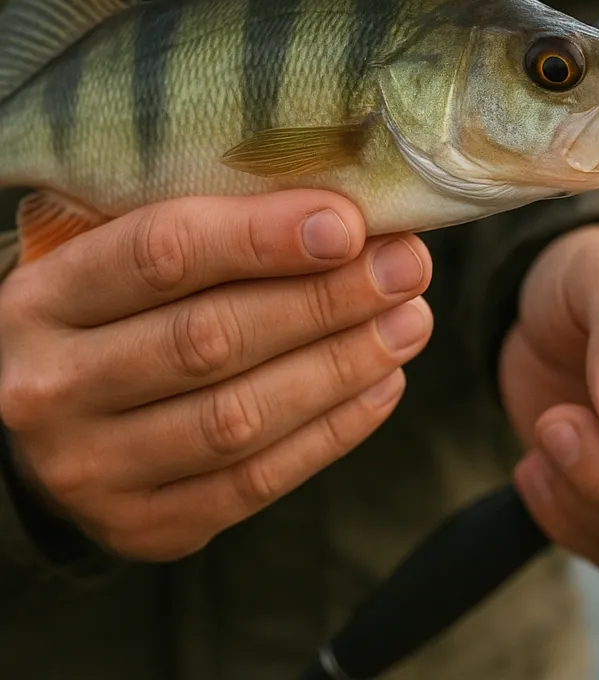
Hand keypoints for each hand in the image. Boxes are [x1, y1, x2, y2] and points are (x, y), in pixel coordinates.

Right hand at [0, 190, 431, 560]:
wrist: (53, 416)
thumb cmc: (114, 312)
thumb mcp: (124, 254)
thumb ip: (213, 231)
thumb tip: (345, 216)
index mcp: (45, 298)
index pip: (160, 254)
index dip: (262, 238)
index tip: (349, 224)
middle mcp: (52, 387)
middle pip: (210, 339)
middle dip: (325, 301)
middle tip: (407, 268)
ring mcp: (91, 469)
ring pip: (238, 418)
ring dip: (342, 366)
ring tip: (411, 323)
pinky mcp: (143, 526)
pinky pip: (253, 481)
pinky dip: (332, 432)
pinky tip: (384, 383)